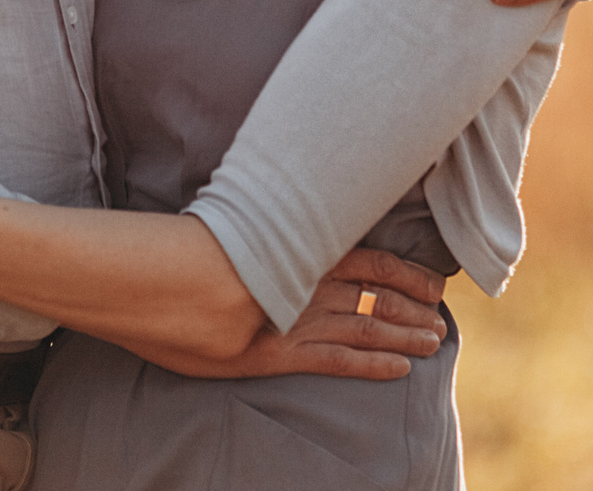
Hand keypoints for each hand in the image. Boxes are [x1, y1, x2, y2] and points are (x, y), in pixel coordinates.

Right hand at [142, 247, 446, 380]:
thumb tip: (278, 223)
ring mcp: (295, 317)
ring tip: (432, 343)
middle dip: (412, 306)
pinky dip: (372, 364)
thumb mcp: (231, 229)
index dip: (404, 272)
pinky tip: (400, 369)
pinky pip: (337, 360)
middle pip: (376, 294)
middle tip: (439, 316)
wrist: (153, 276)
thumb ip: (265, 233)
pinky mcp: (279, 353)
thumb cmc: (181, 251)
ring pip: (367, 327)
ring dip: (404, 335)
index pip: (368, 258)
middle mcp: (306, 281)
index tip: (432, 281)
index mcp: (298, 247)